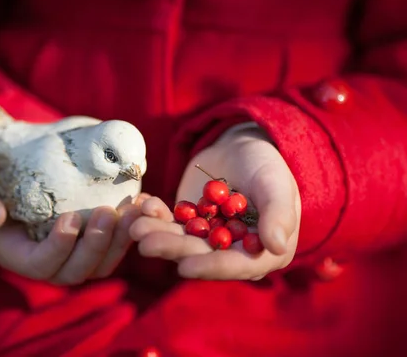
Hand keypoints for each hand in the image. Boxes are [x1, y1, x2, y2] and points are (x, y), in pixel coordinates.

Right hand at [0, 152, 146, 284]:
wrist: (14, 171)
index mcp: (18, 255)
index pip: (41, 265)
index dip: (58, 248)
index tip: (69, 218)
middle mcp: (49, 262)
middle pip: (78, 270)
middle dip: (96, 245)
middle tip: (107, 211)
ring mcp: (75, 253)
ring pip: (103, 263)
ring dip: (121, 240)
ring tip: (134, 208)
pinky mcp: (95, 240)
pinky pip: (117, 246)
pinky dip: (132, 229)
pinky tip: (144, 203)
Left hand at [129, 125, 300, 280]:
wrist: (241, 146)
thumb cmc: (266, 164)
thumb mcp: (276, 183)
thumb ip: (278, 214)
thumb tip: (276, 247)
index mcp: (265, 251)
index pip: (237, 265)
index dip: (211, 267)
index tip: (184, 267)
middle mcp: (236, 251)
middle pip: (201, 254)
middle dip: (173, 248)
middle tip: (145, 242)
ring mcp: (210, 238)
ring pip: (181, 240)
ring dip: (158, 234)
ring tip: (136, 225)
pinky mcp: (190, 224)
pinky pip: (170, 224)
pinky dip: (156, 217)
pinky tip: (143, 206)